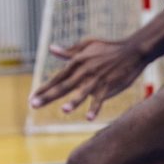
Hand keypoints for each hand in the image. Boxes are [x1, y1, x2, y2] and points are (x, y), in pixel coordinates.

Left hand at [29, 38, 145, 120]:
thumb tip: (51, 49)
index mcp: (77, 63)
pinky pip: (100, 99)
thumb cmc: (108, 47)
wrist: (132, 50)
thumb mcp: (87, 45)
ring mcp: (96, 80)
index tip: (31, 97)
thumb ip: (68, 51)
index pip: (57, 78)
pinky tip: (88, 118)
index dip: (43, 88)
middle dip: (47, 96)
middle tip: (33, 105)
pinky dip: (95, 108)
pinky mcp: (109, 86)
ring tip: (63, 110)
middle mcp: (84, 72)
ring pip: (82, 92)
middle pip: (63, 87)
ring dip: (73, 102)